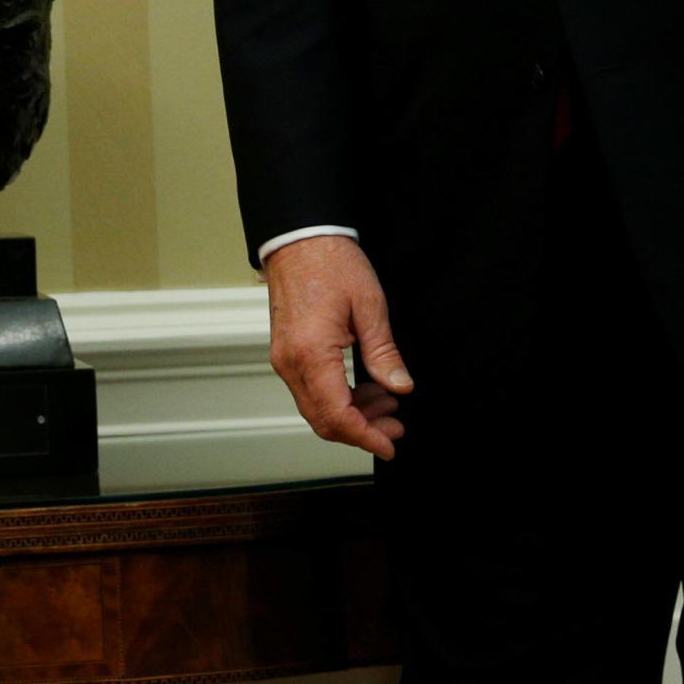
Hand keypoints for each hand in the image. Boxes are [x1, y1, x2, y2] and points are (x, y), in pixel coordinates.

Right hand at [264, 235, 411, 458]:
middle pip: (323, 420)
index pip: (338, 415)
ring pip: (316, 408)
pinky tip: (364, 387)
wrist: (299, 238)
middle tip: (396, 424)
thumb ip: (384, 353)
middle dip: (362, 430)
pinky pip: (310, 390)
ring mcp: (284, 359)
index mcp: (311, 353)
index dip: (366, 437)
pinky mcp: (286, 352)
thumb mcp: (370, 306)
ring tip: (387, 402)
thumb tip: (400, 387)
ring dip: (351, 414)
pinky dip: (337, 398)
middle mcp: (290, 362)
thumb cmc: (331, 262)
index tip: (390, 445)